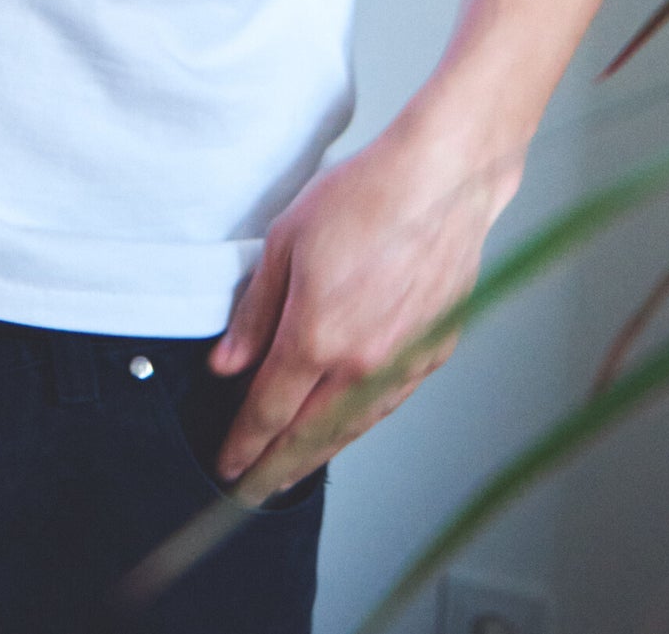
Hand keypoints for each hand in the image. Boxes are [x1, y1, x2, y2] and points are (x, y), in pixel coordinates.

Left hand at [206, 110, 521, 499]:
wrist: (441, 178)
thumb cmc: (366, 195)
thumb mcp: (285, 241)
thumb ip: (256, 311)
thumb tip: (229, 363)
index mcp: (316, 336)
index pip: (268, 411)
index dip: (244, 443)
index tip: (227, 462)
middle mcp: (361, 363)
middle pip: (308, 436)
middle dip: (274, 469)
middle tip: (252, 490)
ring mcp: (401, 363)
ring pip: (351, 429)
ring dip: (316, 455)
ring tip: (292, 470)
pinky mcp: (432, 352)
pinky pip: (387, 405)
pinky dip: (359, 425)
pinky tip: (345, 427)